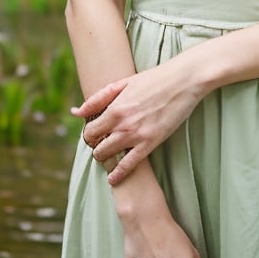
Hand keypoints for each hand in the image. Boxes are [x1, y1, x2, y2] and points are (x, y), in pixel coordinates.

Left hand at [74, 56, 203, 184]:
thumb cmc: (154, 79)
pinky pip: (129, 164)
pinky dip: (118, 174)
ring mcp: (136, 134)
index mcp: (115, 108)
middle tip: (101, 146)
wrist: (182, 80)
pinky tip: (113, 178)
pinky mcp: (151, 142)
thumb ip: (98, 98)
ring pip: (108, 155)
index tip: (95, 136)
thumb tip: (76, 112)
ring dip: (105, 158)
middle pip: (96, 145)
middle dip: (96, 147)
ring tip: (108, 156)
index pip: (90, 131)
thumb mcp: (123, 83)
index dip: (89, 135)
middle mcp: (122, 123)